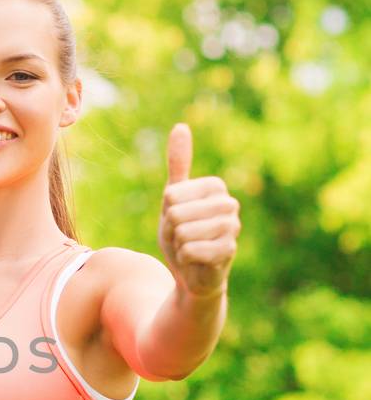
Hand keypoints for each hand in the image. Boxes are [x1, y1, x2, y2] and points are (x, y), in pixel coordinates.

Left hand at [159, 123, 239, 298]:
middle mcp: (229, 204)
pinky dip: (185, 259)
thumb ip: (179, 164)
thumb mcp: (174, 198)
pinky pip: (189, 250)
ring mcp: (232, 228)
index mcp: (216, 187)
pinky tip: (196, 261)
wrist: (192, 273)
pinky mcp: (229, 251)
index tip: (179, 219)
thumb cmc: (182, 234)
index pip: (171, 194)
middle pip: (176, 212)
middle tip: (183, 238)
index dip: (167, 212)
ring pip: (182, 231)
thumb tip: (181, 126)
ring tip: (189, 248)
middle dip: (172, 230)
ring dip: (178, 245)